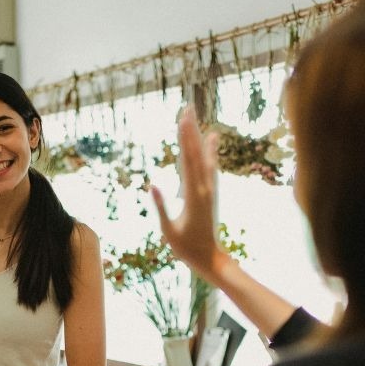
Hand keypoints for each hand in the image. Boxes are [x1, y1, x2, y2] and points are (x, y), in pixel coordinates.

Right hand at [151, 106, 232, 283]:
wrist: (210, 257)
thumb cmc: (186, 247)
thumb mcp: (168, 230)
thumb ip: (161, 207)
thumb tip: (152, 185)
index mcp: (192, 195)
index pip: (187, 160)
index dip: (184, 138)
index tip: (181, 119)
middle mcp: (204, 188)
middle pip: (196, 153)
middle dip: (191, 130)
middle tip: (187, 107)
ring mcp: (209, 189)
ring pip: (204, 157)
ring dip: (199, 137)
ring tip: (196, 118)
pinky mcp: (211, 192)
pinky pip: (210, 167)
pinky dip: (210, 151)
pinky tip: (212, 139)